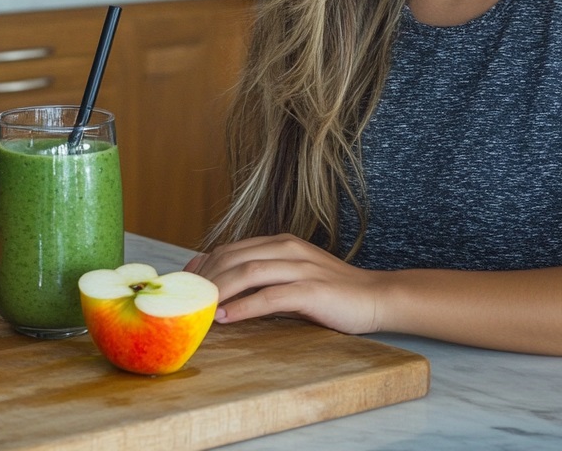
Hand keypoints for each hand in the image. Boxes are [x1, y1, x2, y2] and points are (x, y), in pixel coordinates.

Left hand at [185, 234, 383, 334]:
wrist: (376, 297)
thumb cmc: (332, 292)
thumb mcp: (292, 277)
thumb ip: (263, 276)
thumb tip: (224, 286)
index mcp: (280, 243)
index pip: (230, 249)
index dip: (204, 266)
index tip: (185, 285)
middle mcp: (286, 249)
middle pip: (233, 258)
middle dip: (206, 279)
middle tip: (187, 301)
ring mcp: (299, 267)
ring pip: (247, 273)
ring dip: (219, 291)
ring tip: (200, 309)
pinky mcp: (310, 290)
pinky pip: (269, 297)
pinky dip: (244, 307)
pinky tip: (226, 318)